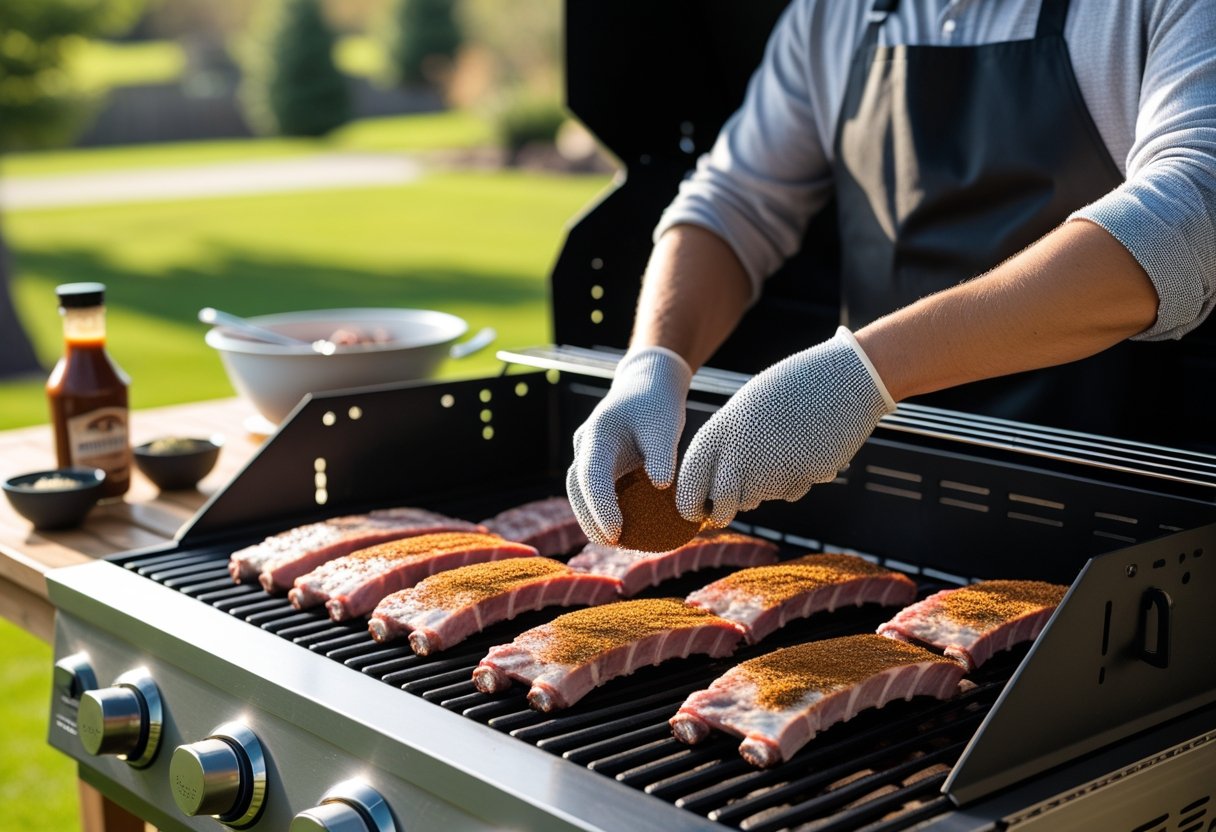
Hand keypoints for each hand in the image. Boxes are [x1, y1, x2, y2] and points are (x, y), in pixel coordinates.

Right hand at [566, 346, 692, 544]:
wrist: (648, 384)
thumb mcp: (666, 425)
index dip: (600, 506)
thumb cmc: (658, 404)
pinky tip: (620, 528)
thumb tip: (660, 486)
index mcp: (598, 434)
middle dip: (589, 519)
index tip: (616, 532)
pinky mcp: (598, 462)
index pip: (591, 476)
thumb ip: (662, 454)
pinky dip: (601, 509)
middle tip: (612, 543)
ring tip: (614, 542)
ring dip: (591, 517)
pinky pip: (593, 490)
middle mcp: (586, 445)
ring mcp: (588, 454)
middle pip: (577, 488)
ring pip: (579, 491)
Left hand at [675, 327, 894, 527]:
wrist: (845, 378)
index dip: (689, 502)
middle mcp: (741, 452)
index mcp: (720, 430)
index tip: (694, 511)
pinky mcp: (803, 478)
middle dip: (723, 511)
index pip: (691, 480)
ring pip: (756, 499)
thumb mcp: (748, 407)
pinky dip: (792, 481)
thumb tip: (715, 482)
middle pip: (723, 503)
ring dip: (761, 490)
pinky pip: (789, 492)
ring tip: (778, 454)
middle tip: (725, 510)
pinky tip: (803, 452)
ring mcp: (773, 467)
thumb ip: (729, 442)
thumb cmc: (791, 388)